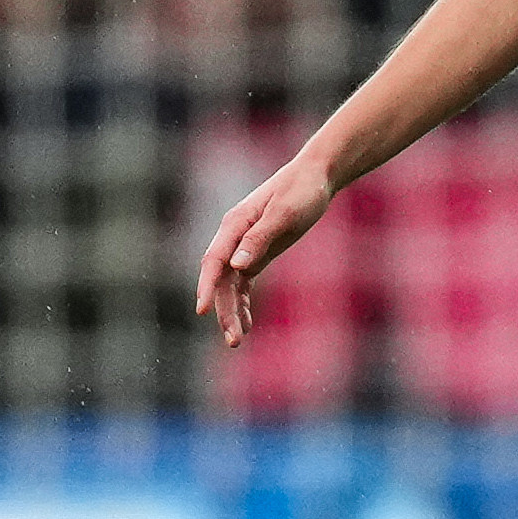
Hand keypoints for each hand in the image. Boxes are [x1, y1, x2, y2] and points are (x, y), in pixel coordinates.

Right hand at [192, 154, 335, 348]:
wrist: (316, 177)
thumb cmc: (301, 191)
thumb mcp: (284, 214)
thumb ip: (258, 239)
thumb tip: (236, 265)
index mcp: (234, 225)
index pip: (214, 261)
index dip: (206, 287)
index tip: (202, 311)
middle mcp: (233, 237)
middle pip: (220, 280)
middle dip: (223, 310)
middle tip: (233, 340)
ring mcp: (243, 246)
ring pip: (230, 285)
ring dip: (232, 312)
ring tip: (236, 341)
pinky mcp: (257, 253)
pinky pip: (243, 283)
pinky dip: (243, 303)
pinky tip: (247, 324)